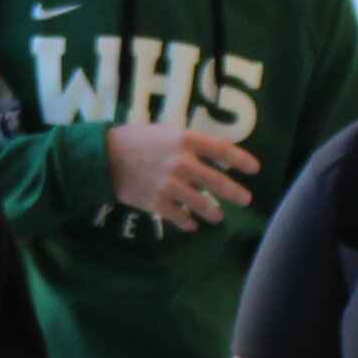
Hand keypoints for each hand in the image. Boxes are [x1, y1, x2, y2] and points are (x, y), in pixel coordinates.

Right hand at [104, 120, 256, 231]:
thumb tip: (216, 150)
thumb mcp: (164, 131)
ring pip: (201, 204)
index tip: (255, 169)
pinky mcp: (156, 202)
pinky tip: (192, 226)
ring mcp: (169, 184)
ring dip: (212, 212)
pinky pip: (179, 217)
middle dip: (235, 192)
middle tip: (246, 200)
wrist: (102, 157)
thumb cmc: (136, 139)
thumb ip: (190, 141)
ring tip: (218, 216)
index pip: (222, 150)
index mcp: (185, 140)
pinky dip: (187, 222)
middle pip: (217, 181)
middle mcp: (181, 162)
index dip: (241, 160)